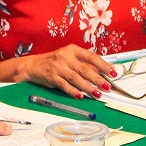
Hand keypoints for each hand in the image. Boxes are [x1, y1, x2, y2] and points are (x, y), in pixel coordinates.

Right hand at [0, 44, 115, 99]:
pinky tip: (80, 96)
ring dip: (88, 88)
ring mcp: (58, 67)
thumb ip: (83, 64)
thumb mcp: (68, 58)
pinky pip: (64, 85)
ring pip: (76, 78)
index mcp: (73, 50)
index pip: (91, 56)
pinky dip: (73, 91)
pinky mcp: (52, 77)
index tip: (112, 73)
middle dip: (98, 79)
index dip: (103, 65)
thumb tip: (100, 73)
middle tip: (108, 87)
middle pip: (85, 69)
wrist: (32, 66)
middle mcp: (66, 57)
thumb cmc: (54, 62)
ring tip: (98, 94)